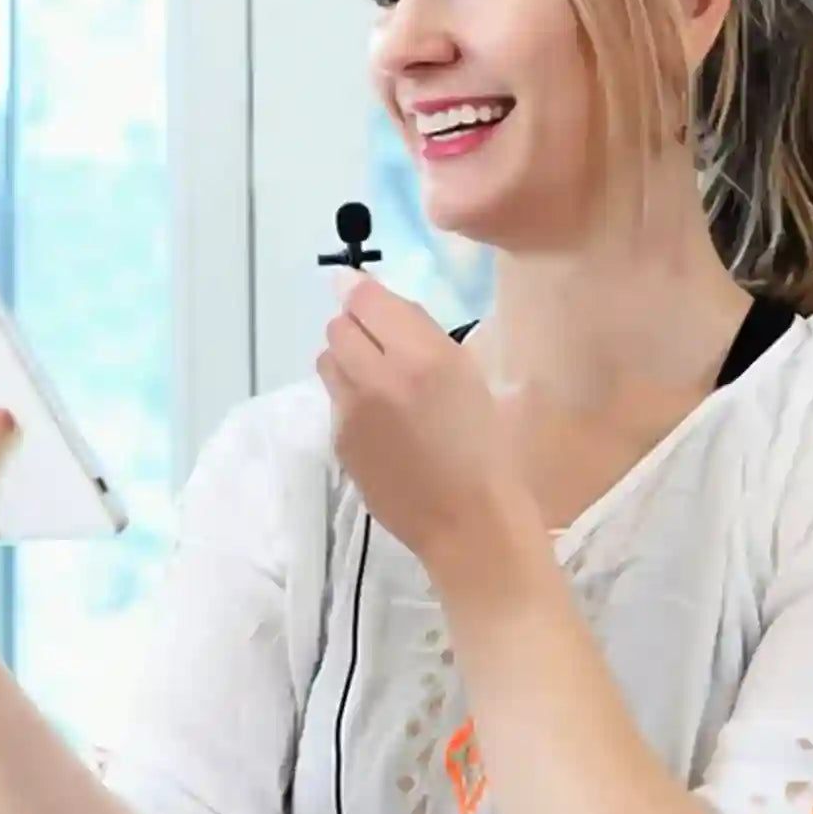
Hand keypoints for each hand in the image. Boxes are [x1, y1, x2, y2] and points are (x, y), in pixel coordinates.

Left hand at [316, 269, 512, 560]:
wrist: (469, 522)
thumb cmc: (484, 444)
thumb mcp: (466, 371)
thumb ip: (417, 329)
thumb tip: (364, 291)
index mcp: (423, 356)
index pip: (364, 298)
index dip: (360, 291)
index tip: (366, 297)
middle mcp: (379, 377)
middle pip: (338, 325)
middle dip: (355, 327)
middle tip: (382, 346)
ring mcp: (352, 412)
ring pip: (327, 359)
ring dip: (346, 360)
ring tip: (378, 382)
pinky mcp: (339, 441)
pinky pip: (334, 400)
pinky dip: (350, 399)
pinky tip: (380, 423)